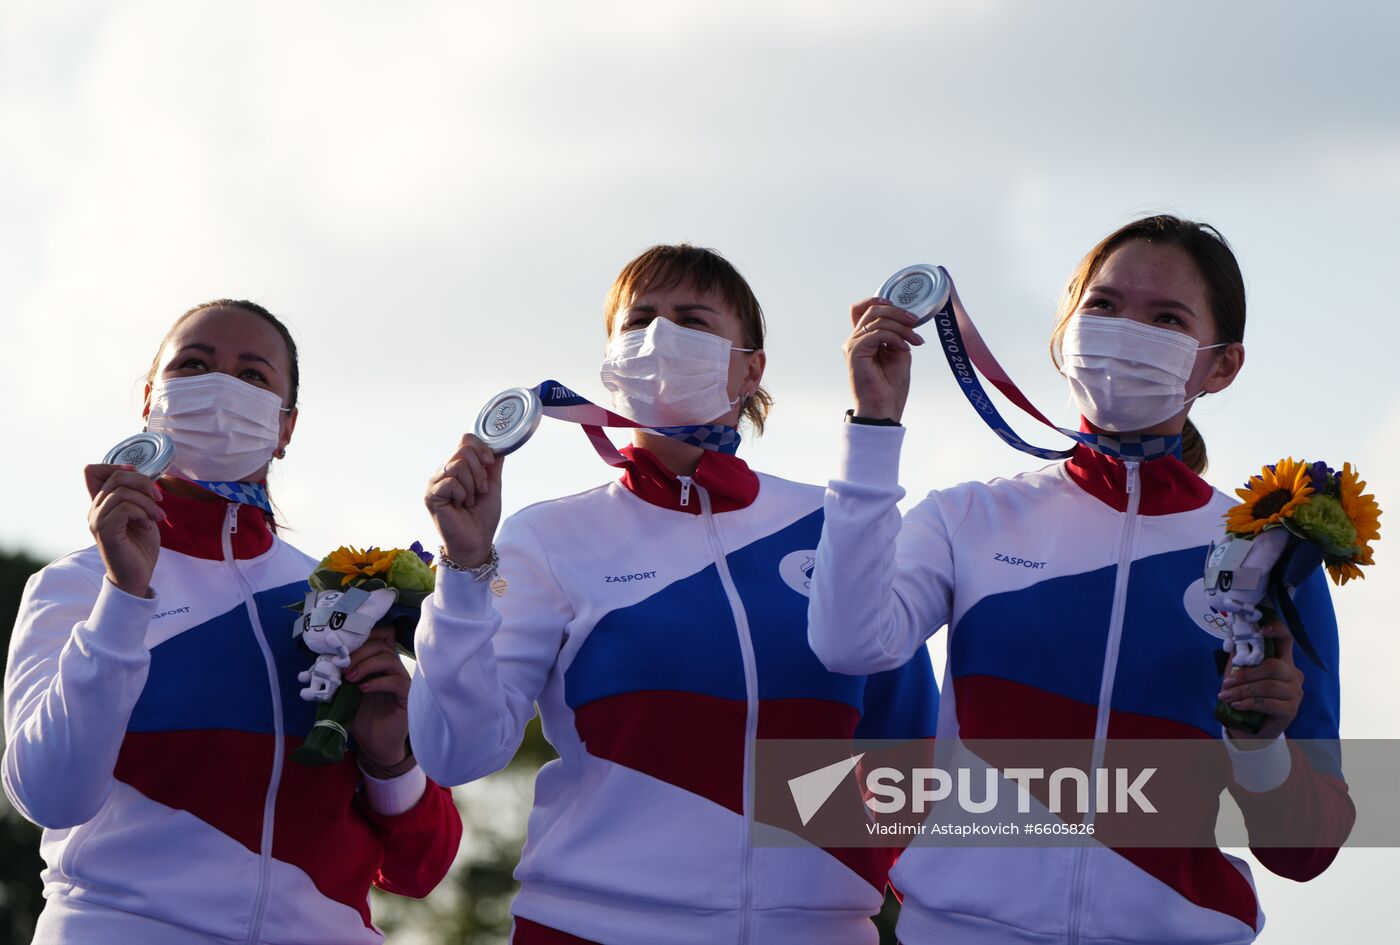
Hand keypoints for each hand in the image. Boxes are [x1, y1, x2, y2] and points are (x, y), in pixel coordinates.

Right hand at [85, 464, 164, 597]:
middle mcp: (94, 510)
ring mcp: (97, 520)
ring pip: (122, 492)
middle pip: (115, 477)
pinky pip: (124, 508)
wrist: (137, 576)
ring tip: (157, 517)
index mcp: (101, 504)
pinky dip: (142, 513)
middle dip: (144, 483)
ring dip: (147, 502)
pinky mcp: (104, 531)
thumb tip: (137, 471)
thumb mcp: (142, 514)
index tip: (140, 477)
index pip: (92, 471)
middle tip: (159, 499)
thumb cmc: (140, 546)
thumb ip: (136, 495)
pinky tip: (147, 526)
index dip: (116, 466)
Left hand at [346, 624, 409, 767]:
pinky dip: (377, 682)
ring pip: (388, 659)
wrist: (375, 744)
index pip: (377, 637)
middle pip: (380, 644)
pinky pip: (396, 681)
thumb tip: (313, 669)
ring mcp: (401, 679)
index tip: (341, 649)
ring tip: (350, 679)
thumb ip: (337, 679)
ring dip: (366, 665)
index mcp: (377, 663)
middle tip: (342, 667)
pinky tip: (363, 689)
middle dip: (358, 653)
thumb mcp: (344, 694)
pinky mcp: (406, 695)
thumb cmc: (361, 717)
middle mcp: (391, 667)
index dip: (362, 636)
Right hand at [425, 433, 503, 566]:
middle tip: (480, 491)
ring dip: (472, 485)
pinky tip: (460, 506)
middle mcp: (443, 472)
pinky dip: (462, 494)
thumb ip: (493, 466)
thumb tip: (500, 446)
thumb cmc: (482, 518)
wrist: (476, 543)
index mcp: (456, 467)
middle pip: (463, 450)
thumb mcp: (492, 486)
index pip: (465, 440)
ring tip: (469, 500)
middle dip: (480, 471)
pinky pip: (451, 481)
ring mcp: (435, 483)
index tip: (490, 462)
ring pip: (458, 465)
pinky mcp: (431, 495)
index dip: (481, 448)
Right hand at [845, 297, 924, 422]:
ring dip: (901, 327)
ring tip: (915, 341)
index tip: (903, 312)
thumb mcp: (899, 353)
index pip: (862, 308)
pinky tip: (905, 349)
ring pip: (877, 318)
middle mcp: (855, 339)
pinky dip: (895, 338)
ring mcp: (853, 345)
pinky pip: (877, 333)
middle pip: (873, 309)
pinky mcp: (854, 351)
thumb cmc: (891, 386)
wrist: (884, 408)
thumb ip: (897, 334)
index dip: (879, 300)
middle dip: (898, 312)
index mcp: (863, 339)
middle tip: (915, 323)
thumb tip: (904, 318)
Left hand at [1219, 620, 1304, 742]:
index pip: (1286, 639)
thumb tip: (1235, 642)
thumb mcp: (1240, 675)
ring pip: (1268, 686)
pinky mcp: (1291, 710)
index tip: (1261, 630)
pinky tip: (1237, 705)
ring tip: (1226, 697)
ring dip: (1242, 691)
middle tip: (1226, 683)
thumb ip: (1240, 659)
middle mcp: (1293, 674)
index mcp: (1282, 660)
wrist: (1251, 727)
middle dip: (1245, 675)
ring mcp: (1295, 693)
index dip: (1277, 630)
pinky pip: (1269, 703)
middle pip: (1274, 666)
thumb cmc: (1246, 696)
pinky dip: (1249, 703)